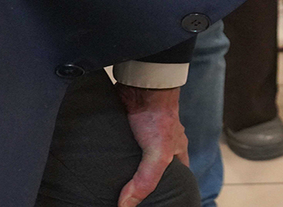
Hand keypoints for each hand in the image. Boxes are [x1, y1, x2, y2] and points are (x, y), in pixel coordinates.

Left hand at [113, 84, 188, 206]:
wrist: (143, 86)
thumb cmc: (159, 117)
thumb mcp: (158, 155)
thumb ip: (144, 181)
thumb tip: (125, 206)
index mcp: (175, 150)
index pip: (179, 175)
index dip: (172, 188)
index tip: (159, 201)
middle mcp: (160, 143)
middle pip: (153, 167)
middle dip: (143, 180)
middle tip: (128, 196)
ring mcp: (142, 134)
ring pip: (134, 156)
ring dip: (125, 166)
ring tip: (111, 183)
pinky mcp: (126, 126)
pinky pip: (120, 144)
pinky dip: (113, 152)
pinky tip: (103, 161)